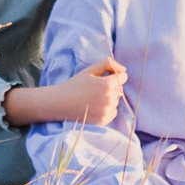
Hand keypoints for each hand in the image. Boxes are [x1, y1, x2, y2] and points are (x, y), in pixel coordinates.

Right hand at [4, 59, 126, 126]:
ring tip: (93, 98)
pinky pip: (113, 112)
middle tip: (94, 89)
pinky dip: (107, 109)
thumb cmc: (75, 84)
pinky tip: (94, 107)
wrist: (61, 103)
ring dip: (109, 99)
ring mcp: (106, 111)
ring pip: (116, 101)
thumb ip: (108, 64)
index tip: (104, 78)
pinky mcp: (103, 121)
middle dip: (111, 87)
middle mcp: (109, 99)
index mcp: (107, 85)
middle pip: (119, 89)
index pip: (123, 77)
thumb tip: (124, 70)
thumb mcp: (90, 70)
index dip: (114, 76)